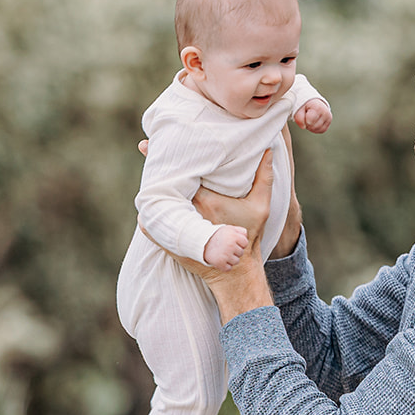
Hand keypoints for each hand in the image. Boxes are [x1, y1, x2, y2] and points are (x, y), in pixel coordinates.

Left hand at [138, 149, 275, 321]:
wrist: (235, 271)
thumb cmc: (250, 236)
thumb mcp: (261, 206)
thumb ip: (264, 177)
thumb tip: (268, 149)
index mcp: (207, 200)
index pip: (184, 172)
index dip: (172, 157)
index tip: (152, 142)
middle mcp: (187, 211)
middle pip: (167, 184)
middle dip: (158, 167)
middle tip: (146, 147)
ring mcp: (175, 227)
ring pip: (157, 201)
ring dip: (154, 187)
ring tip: (150, 170)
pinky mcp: (167, 240)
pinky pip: (150, 222)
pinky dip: (149, 209)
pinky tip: (150, 197)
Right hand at [201, 224, 249, 269]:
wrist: (202, 242)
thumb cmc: (217, 235)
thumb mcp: (229, 228)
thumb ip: (240, 231)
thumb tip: (246, 236)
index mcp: (234, 236)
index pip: (245, 243)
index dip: (239, 243)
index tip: (232, 241)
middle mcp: (230, 245)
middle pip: (241, 253)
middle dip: (235, 251)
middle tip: (225, 247)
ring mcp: (225, 255)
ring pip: (236, 261)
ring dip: (230, 259)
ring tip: (223, 253)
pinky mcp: (220, 263)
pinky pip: (228, 268)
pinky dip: (224, 266)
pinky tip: (220, 259)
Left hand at [293, 97, 331, 133]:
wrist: (314, 103)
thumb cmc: (306, 106)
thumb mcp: (300, 109)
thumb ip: (299, 118)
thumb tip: (303, 127)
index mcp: (318, 107)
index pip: (309, 122)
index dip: (304, 121)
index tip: (304, 115)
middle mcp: (325, 112)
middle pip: (313, 127)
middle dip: (307, 125)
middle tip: (306, 118)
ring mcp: (328, 118)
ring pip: (317, 129)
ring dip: (311, 127)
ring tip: (309, 120)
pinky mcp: (329, 122)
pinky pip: (321, 130)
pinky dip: (316, 129)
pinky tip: (313, 124)